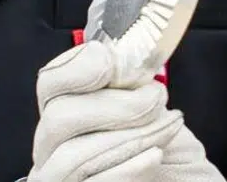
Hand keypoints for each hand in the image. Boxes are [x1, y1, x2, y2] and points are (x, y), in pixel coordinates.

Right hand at [27, 41, 224, 181]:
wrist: (177, 181)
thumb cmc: (162, 149)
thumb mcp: (148, 107)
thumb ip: (130, 83)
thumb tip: (127, 58)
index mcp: (61, 110)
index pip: (49, 83)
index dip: (75, 68)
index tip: (110, 61)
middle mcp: (51, 145)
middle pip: (57, 118)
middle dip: (113, 105)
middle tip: (155, 97)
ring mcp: (58, 176)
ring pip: (73, 156)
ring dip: (128, 137)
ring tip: (165, 128)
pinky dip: (126, 168)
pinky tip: (154, 155)